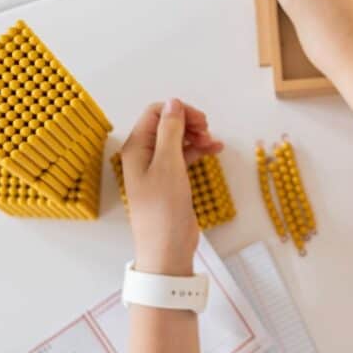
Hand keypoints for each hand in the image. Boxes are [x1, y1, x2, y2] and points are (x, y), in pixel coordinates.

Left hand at [119, 99, 223, 275]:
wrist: (167, 248)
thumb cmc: (163, 209)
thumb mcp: (168, 164)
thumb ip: (171, 131)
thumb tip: (173, 103)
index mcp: (137, 148)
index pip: (155, 114)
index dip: (178, 111)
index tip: (200, 121)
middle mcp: (144, 155)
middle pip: (167, 124)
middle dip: (189, 123)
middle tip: (207, 130)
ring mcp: (158, 169)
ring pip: (178, 140)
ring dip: (196, 136)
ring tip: (213, 142)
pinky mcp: (171, 181)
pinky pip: (184, 156)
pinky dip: (199, 150)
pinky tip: (215, 150)